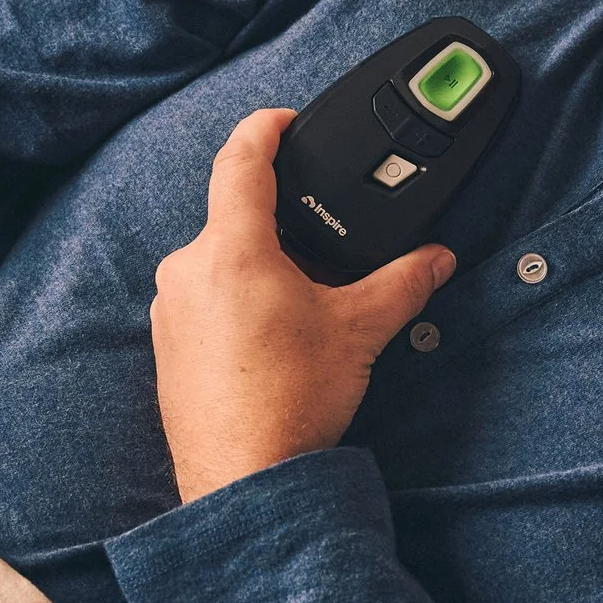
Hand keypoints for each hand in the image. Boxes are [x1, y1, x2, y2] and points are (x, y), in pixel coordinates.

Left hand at [151, 109, 455, 501]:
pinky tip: (275, 340)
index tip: (284, 121)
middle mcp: (188, 270)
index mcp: (232, 248)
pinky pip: (204, 301)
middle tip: (326, 252)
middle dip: (283, 226)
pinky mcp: (166, 346)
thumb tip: (436, 258)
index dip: (265, 128)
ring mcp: (169, 310)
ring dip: (261, 268)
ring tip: (307, 305)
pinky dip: (239, 303)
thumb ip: (402, 282)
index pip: (240, 159)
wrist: (245, 481)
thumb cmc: (291, 402)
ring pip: (219, 263)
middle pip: (235, 218)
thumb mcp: (360, 330)